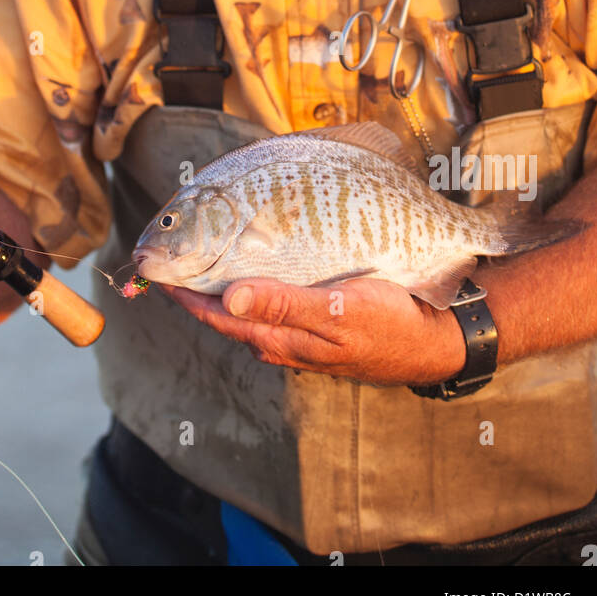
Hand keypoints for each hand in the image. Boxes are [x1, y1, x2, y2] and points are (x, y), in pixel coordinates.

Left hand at [159, 275, 467, 385]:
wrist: (437, 340)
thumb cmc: (391, 325)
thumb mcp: (338, 312)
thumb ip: (285, 304)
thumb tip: (229, 295)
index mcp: (282, 339)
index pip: (218, 315)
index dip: (185, 294)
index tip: (158, 271)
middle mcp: (284, 341)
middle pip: (229, 313)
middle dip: (200, 288)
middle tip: (177, 255)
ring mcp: (301, 336)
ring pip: (251, 310)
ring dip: (227, 285)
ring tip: (208, 254)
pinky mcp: (318, 326)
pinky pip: (275, 305)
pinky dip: (257, 286)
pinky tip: (261, 267)